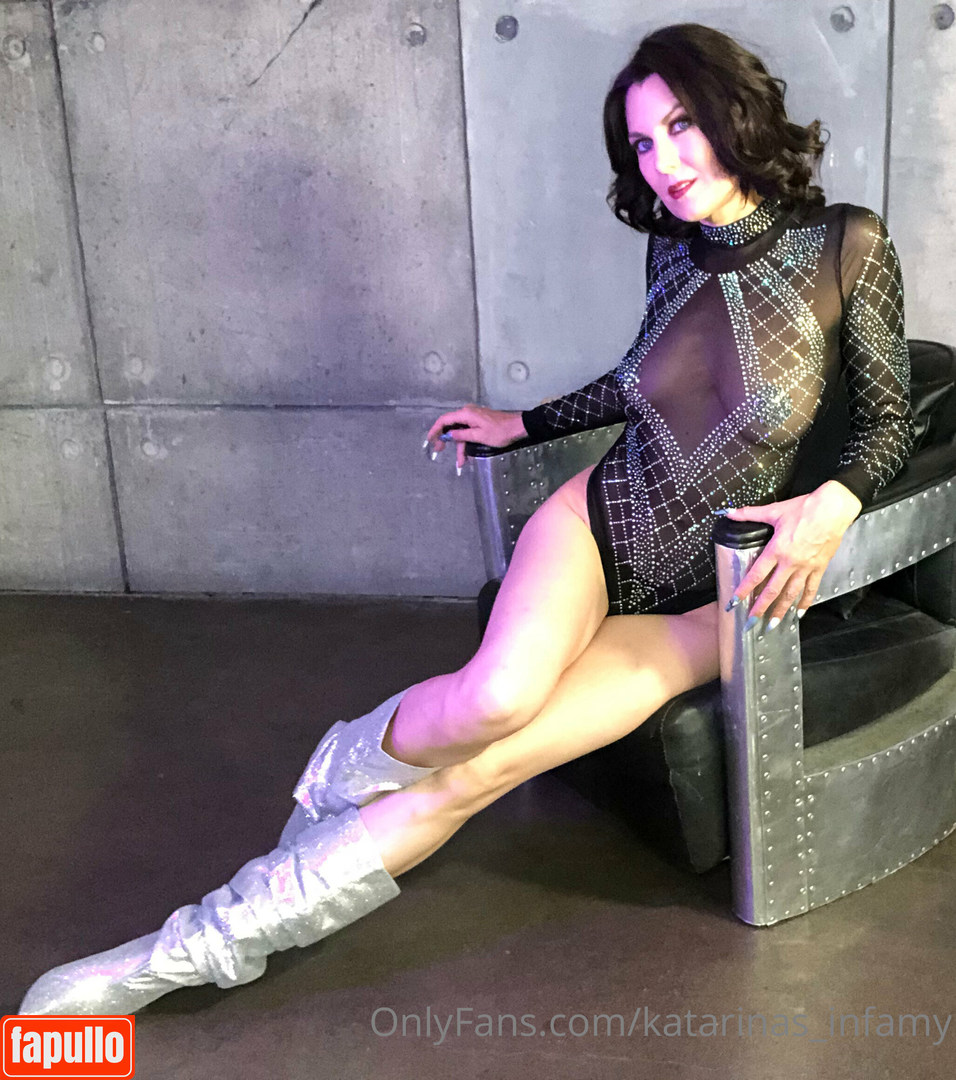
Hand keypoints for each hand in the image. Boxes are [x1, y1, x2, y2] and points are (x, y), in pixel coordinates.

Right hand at [423, 406, 526, 472]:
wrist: (518, 426)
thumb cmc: (500, 432)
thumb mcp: (479, 436)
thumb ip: (462, 435)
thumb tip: (449, 435)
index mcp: (466, 414)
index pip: (445, 420)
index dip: (435, 430)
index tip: (429, 440)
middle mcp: (467, 413)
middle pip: (451, 426)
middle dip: (445, 440)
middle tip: (438, 451)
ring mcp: (474, 417)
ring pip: (460, 432)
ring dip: (459, 447)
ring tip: (460, 462)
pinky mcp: (479, 422)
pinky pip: (468, 432)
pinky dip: (466, 443)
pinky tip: (467, 456)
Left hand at [722, 481, 861, 626]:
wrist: (833, 508)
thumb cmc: (805, 508)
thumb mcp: (775, 510)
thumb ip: (749, 514)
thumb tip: (728, 513)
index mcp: (777, 549)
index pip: (756, 575)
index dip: (744, 590)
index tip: (734, 603)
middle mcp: (790, 562)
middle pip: (772, 590)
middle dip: (760, 608)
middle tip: (750, 623)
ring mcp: (806, 567)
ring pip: (791, 594)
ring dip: (780, 611)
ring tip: (771, 625)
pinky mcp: (820, 567)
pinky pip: (811, 589)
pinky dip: (805, 602)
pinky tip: (799, 613)